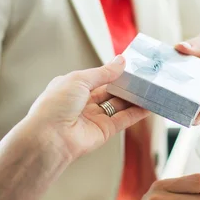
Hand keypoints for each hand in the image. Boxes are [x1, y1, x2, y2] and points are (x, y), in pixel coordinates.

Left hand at [26, 56, 149, 160]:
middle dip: (125, 84)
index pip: (96, 77)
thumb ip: (103, 72)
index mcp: (72, 87)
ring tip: (150, 88)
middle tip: (143, 76)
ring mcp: (94, 118)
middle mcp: (83, 103)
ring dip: (134, 98)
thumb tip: (121, 61)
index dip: (112, 71)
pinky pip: (123, 120)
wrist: (49, 137)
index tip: (129, 65)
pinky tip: (149, 106)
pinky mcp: (104, 131)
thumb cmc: (55, 105)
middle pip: (110, 91)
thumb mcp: (79, 80)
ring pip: (118, 105)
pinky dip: (136, 113)